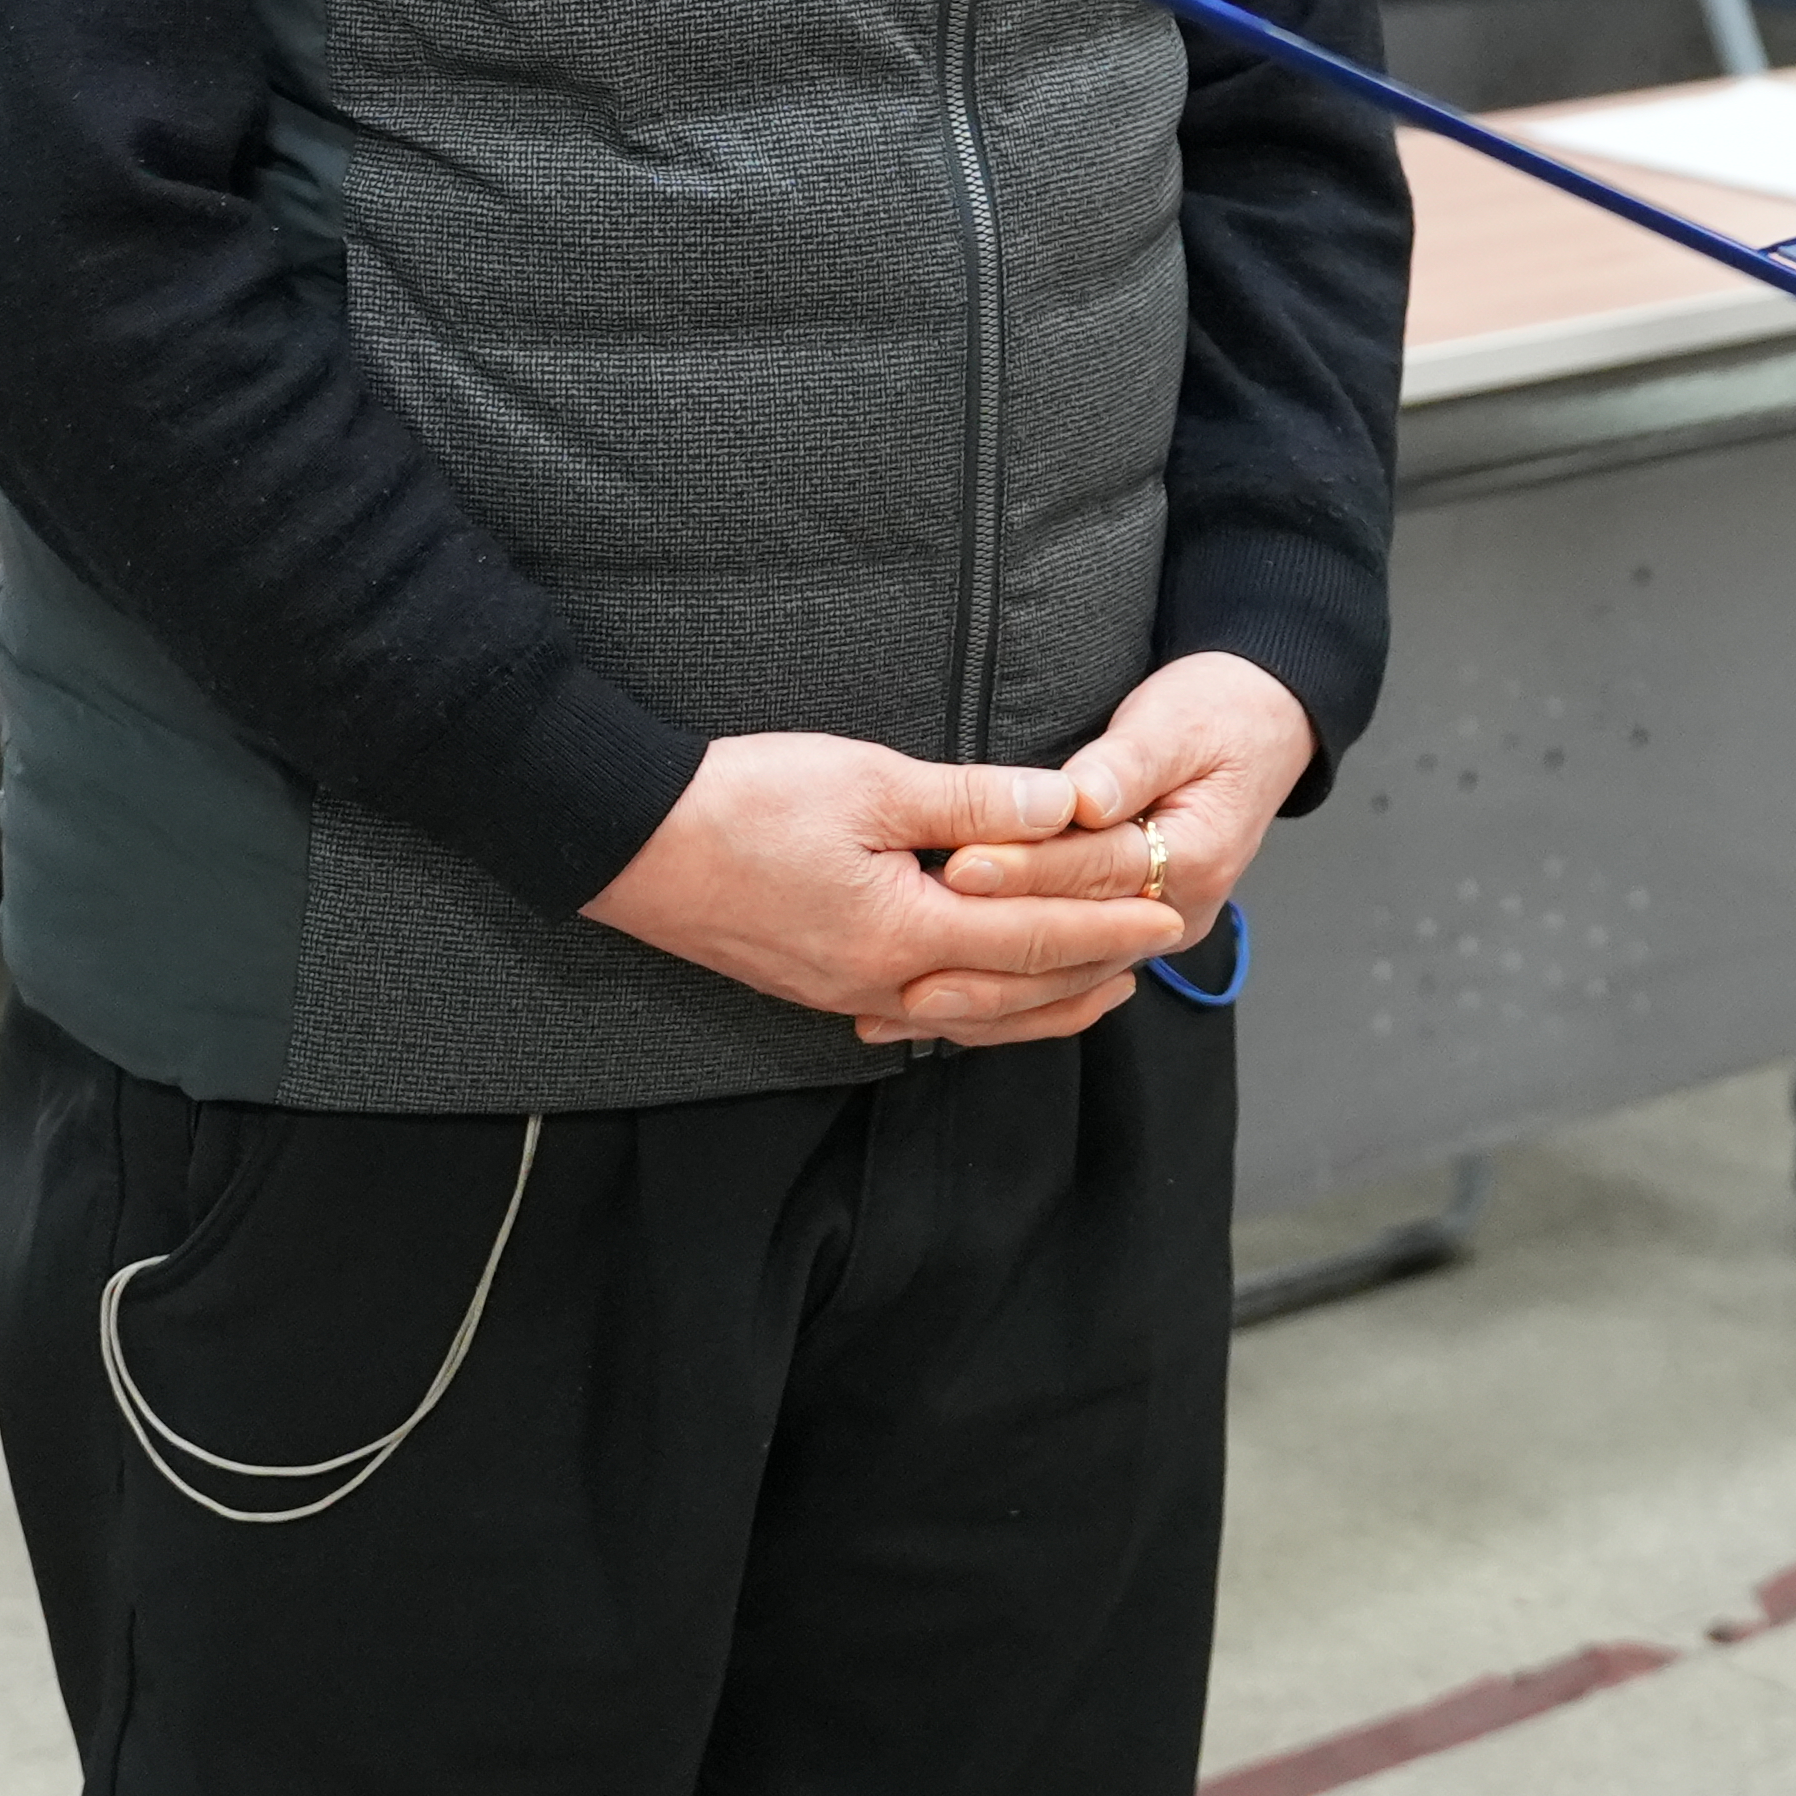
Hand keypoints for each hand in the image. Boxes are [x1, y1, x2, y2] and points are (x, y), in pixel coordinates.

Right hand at [581, 731, 1190, 1048]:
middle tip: (1157, 950)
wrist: (628, 839)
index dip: (1108, 926)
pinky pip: (922, 1013)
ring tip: (1099, 986)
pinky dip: (977, 1009)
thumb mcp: (871, 780)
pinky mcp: (818, 986)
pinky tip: (991, 997)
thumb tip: (1065, 810)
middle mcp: (879, 983)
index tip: (1167, 913)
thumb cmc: (744, 799)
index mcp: (901, 934)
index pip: (1033, 938)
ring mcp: (844, 993)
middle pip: (1011, 991)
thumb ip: (975, 802)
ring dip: (1040, 1003)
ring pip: (969, 1014)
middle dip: (1091, 971)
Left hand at [934, 651, 1312, 1001]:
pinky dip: (1008, 997)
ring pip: (1066, 979)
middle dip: (991, 950)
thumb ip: (1127, 763)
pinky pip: (1064, 980)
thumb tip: (1085, 798)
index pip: (1098, 869)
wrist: (1260, 731)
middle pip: (1076, 941)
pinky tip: (951, 1011)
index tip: (962, 864)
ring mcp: (1153, 935)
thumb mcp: (1176, 723)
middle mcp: (1176, 912)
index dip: (1027, 868)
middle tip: (917, 957)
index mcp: (1198, 856)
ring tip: (913, 1004)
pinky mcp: (1125, 939)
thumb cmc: (1217, 717)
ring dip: (990, 995)